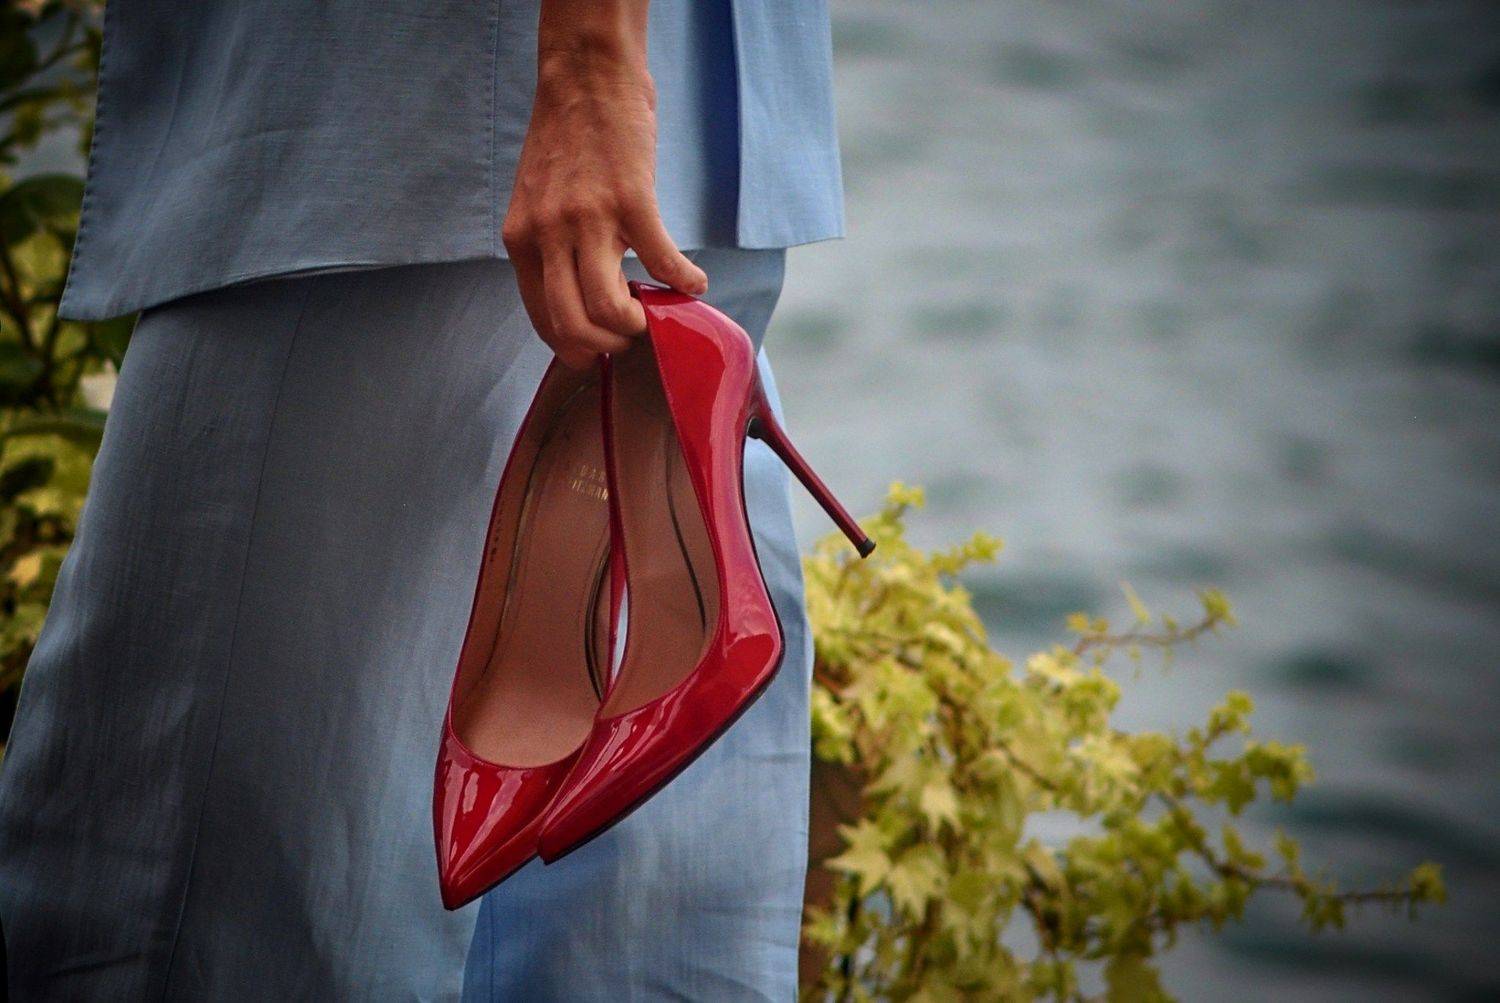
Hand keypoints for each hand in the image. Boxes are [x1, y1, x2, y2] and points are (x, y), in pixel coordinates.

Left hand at [502, 8, 708, 369]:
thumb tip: (580, 298)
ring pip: (607, 308)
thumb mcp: (537, 203)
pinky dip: (684, 281)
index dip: (576, 347)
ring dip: (638, 325)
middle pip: (573, 327)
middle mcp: (547, 236)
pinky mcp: (631, 200)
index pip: (544, 320)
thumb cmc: (567, 140)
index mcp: (521, 241)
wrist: (586, 79)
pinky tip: (693, 281)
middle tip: (630, 336)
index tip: (601, 348)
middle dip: (607, 347)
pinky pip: (662, 261)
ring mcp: (588, 220)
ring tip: (655, 314)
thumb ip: (549, 249)